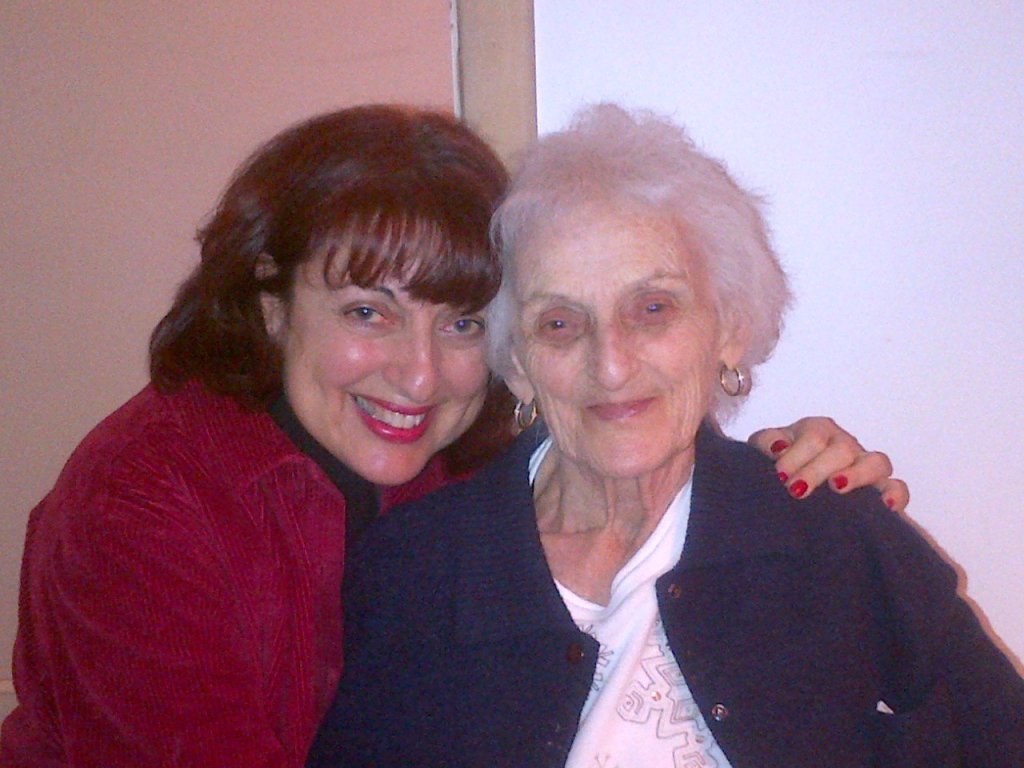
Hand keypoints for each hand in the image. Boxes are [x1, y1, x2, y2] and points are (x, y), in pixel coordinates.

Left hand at [748, 416, 909, 511]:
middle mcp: (844, 444)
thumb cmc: (781, 464)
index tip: (781, 476)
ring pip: (875, 462)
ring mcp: (865, 465)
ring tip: (837, 487)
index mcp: (816, 431)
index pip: (813, 436)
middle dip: (817, 469)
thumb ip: (767, 443)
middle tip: (796, 490)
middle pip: (841, 449)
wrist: (792, 486)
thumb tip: (778, 448)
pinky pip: (897, 486)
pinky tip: (887, 507)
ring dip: (857, 475)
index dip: (797, 455)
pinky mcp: (880, 488)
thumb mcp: (767, 449)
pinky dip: (895, 494)